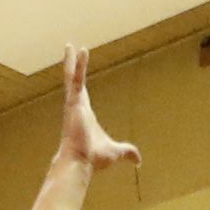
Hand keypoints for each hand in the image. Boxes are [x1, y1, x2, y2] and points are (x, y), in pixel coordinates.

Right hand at [54, 46, 138, 173]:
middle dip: (72, 66)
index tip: (79, 71)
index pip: (82, 92)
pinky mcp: (73, 103)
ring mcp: (73, 104)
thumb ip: (127, 152)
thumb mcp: (116, 152)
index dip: (80, 81)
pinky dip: (78, 66)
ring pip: (72, 77)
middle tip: (70, 51)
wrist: (81, 164)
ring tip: (70, 45)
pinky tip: (79, 51)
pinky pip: (75, 80)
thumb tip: (139, 160)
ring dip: (71, 61)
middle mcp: (77, 107)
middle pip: (74, 81)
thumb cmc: (93, 159)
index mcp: (85, 114)